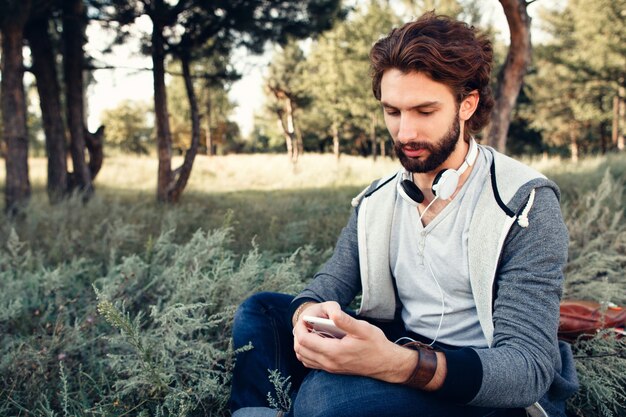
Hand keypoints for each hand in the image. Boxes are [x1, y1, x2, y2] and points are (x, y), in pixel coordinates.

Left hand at [292, 301, 415, 382]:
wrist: (386, 364)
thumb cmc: (375, 344)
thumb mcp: (363, 329)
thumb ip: (345, 321)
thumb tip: (332, 313)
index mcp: (334, 351)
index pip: (304, 341)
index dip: (300, 328)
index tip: (304, 318)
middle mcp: (329, 363)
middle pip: (300, 350)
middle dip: (298, 335)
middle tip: (305, 323)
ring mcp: (330, 368)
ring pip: (303, 358)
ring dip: (301, 344)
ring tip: (308, 330)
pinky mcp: (332, 370)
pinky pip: (311, 363)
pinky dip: (307, 352)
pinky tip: (315, 341)